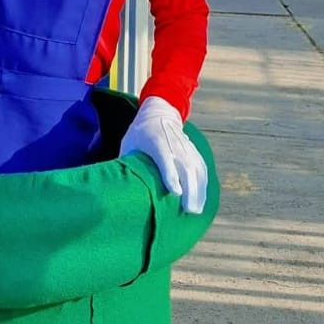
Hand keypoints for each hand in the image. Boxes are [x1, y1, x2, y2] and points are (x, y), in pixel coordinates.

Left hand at [120, 97, 207, 214]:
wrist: (159, 113)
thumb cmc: (140, 134)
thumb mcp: (129, 143)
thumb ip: (128, 162)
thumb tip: (121, 186)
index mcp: (156, 141)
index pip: (166, 159)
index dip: (171, 176)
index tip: (175, 193)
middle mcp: (174, 144)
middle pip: (186, 166)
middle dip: (190, 189)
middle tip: (189, 211)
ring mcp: (186, 147)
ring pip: (197, 169)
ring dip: (199, 190)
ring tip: (196, 210)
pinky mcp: (193, 151)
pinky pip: (201, 168)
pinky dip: (203, 184)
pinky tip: (201, 199)